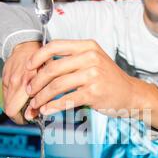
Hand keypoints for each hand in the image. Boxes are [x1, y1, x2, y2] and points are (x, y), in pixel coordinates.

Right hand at [2, 41, 40, 123]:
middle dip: (19, 115)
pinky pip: (6, 94)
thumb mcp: (47, 76)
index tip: (29, 119)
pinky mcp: (4, 78)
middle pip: (9, 110)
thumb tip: (40, 111)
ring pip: (7, 103)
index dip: (21, 119)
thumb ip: (43, 93)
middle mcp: (14, 83)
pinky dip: (13, 98)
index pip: (13, 111)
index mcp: (25, 82)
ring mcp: (7, 81)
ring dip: (16, 107)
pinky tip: (21, 95)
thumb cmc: (41, 60)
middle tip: (29, 114)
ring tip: (26, 104)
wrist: (26, 45)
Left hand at [24, 40, 157, 129]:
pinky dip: (53, 106)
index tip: (28, 67)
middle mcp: (90, 58)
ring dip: (41, 97)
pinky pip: (66, 100)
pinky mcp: (93, 93)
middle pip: (52, 68)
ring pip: (57, 86)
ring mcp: (93, 75)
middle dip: (36, 82)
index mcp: (87, 46)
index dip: (37, 57)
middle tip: (29, 91)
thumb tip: (41, 69)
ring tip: (34, 105)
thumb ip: (71, 61)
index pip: (55, 46)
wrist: (130, 93)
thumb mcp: (92, 61)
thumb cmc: (107, 79)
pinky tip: (46, 110)